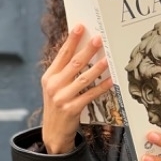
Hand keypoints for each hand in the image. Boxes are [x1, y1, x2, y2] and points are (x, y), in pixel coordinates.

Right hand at [40, 25, 114, 153]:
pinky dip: (101, 87)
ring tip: (107, 58)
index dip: (72, 40)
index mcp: (49, 77)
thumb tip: (81, 53)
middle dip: (87, 49)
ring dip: (97, 67)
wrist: (53, 132)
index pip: (62, 54)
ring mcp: (62, 97)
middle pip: (74, 63)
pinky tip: (110, 81)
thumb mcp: (55, 87)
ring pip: (83, 78)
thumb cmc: (58, 106)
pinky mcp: (72, 109)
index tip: (80, 27)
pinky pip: (90, 95)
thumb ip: (64, 72)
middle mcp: (54, 85)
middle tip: (98, 38)